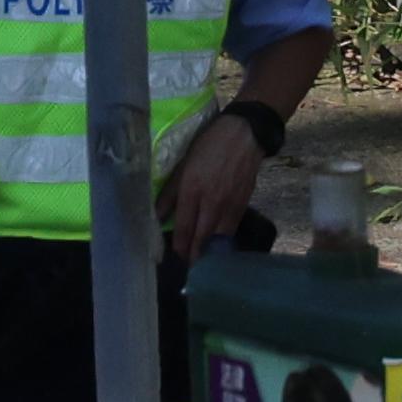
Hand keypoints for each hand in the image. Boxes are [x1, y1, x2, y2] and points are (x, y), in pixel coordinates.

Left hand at [162, 111, 267, 257]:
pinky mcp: (244, 206)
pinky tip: (218, 244)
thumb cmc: (207, 146)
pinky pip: (232, 229)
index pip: (183, 226)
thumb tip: (158, 214)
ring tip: (202, 260)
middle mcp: (211, 202)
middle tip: (188, 265)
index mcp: (191, 190)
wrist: (243, 137)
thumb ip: (169, 192)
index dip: (179, 245)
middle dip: (194, 254)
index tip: (175, 255)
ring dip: (210, 251)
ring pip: (219, 238)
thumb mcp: (182, 165)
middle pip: (201, 237)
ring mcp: (229, 206)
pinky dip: (224, 240)